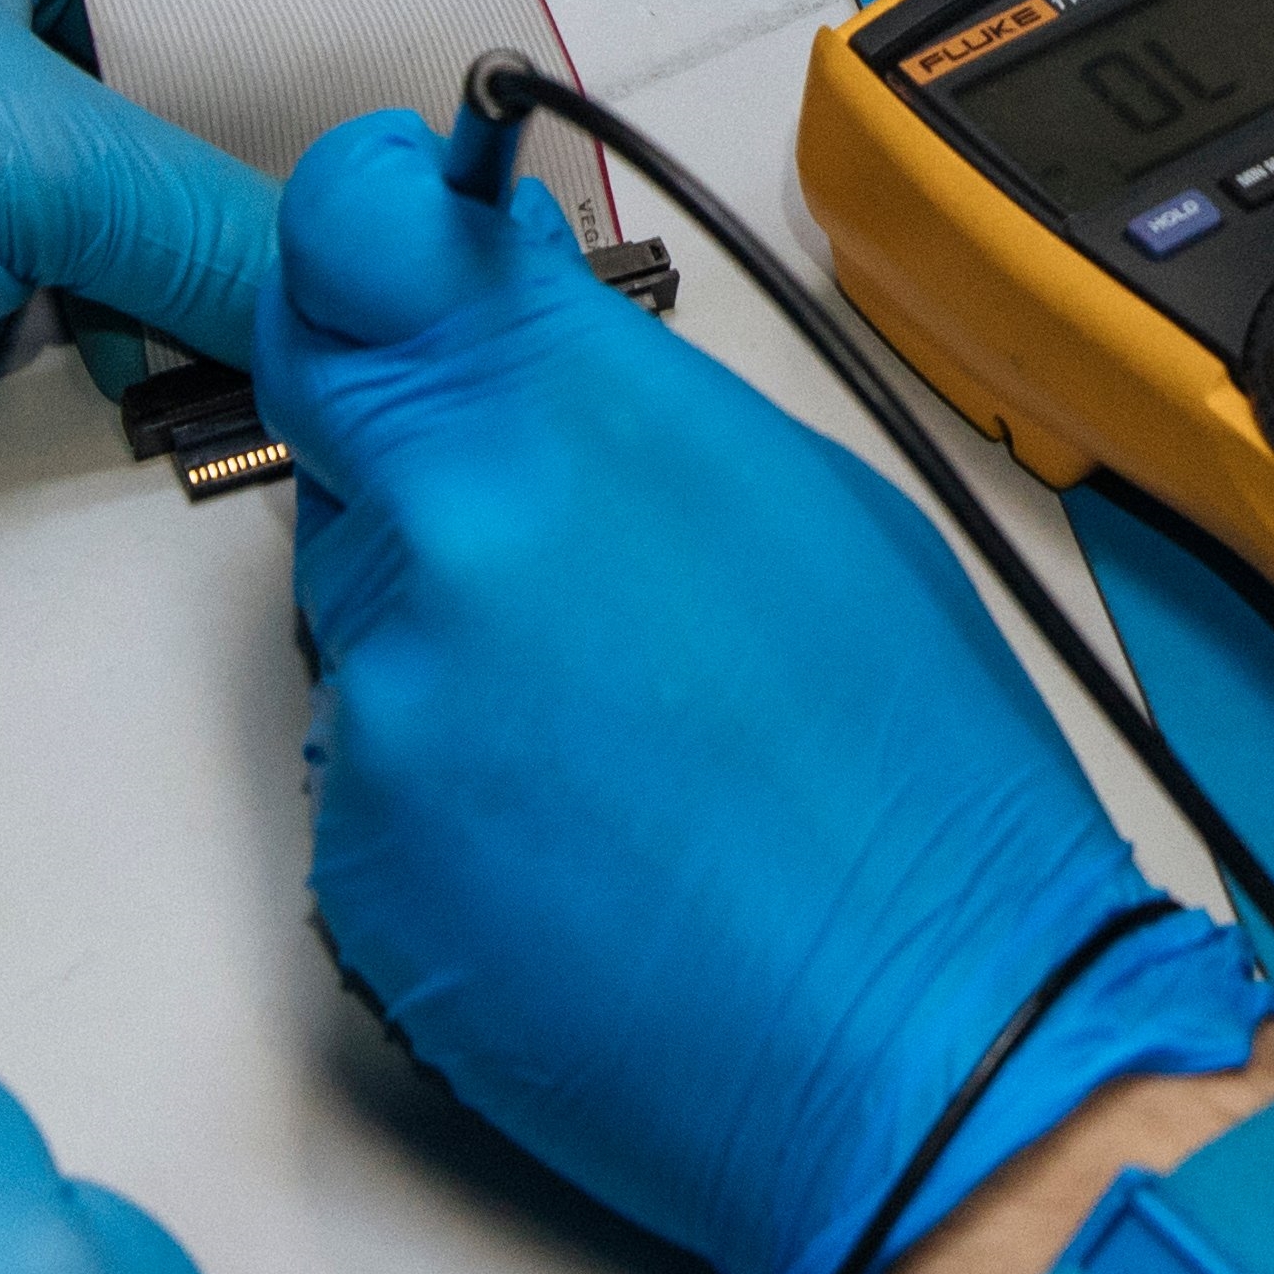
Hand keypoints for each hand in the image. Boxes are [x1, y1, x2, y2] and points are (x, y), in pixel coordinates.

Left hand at [252, 107, 1273, 1273]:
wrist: (934, 1041)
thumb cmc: (921, 785)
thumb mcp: (810, 500)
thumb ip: (613, 394)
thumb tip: (517, 329)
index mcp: (572, 421)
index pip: (346, 244)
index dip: (353, 232)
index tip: (382, 237)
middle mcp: (451, 544)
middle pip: (339, 430)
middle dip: (423, 462)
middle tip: (561, 559)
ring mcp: (390, 712)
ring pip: (366, 619)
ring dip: (455, 647)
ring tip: (624, 742)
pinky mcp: (354, 861)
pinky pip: (372, 775)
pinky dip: (452, 795)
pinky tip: (587, 841)